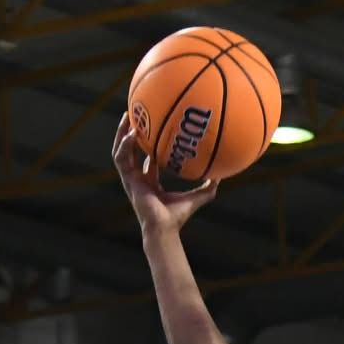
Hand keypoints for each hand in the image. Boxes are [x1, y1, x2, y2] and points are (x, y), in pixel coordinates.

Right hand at [114, 113, 220, 237]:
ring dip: (122, 134)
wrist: (165, 227)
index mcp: (151, 182)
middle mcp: (139, 178)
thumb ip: (209, 186)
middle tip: (135, 115)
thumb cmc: (179, 216)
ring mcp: (131, 179)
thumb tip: (222, 175)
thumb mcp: (198, 197)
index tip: (154, 131)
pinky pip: (121, 158)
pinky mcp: (127, 180)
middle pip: (131, 150)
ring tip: (127, 116)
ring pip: (121, 151)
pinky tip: (132, 133)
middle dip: (131, 133)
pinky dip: (125, 145)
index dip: (150, 146)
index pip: (147, 160)